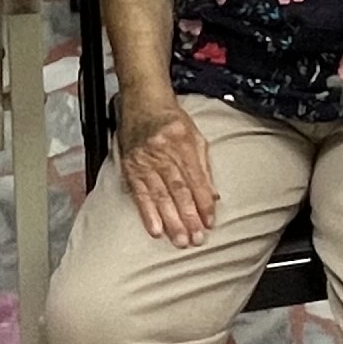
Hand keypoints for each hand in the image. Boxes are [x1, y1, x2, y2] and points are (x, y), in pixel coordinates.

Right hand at [115, 90, 217, 246]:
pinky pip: (139, 194)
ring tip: (179, 240)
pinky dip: (147, 214)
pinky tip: (155, 230)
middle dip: (188, 217)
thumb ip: (204, 167)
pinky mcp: (131, 168)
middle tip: (196, 239)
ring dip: (170, 221)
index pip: (196, 179)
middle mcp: (163, 153)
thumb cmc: (171, 120)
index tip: (209, 222)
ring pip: (160, 196)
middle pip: (178, 190)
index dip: (203, 203)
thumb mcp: (195, 136)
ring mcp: (144, 161)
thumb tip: (212, 197)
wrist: (142, 103)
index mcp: (183, 143)